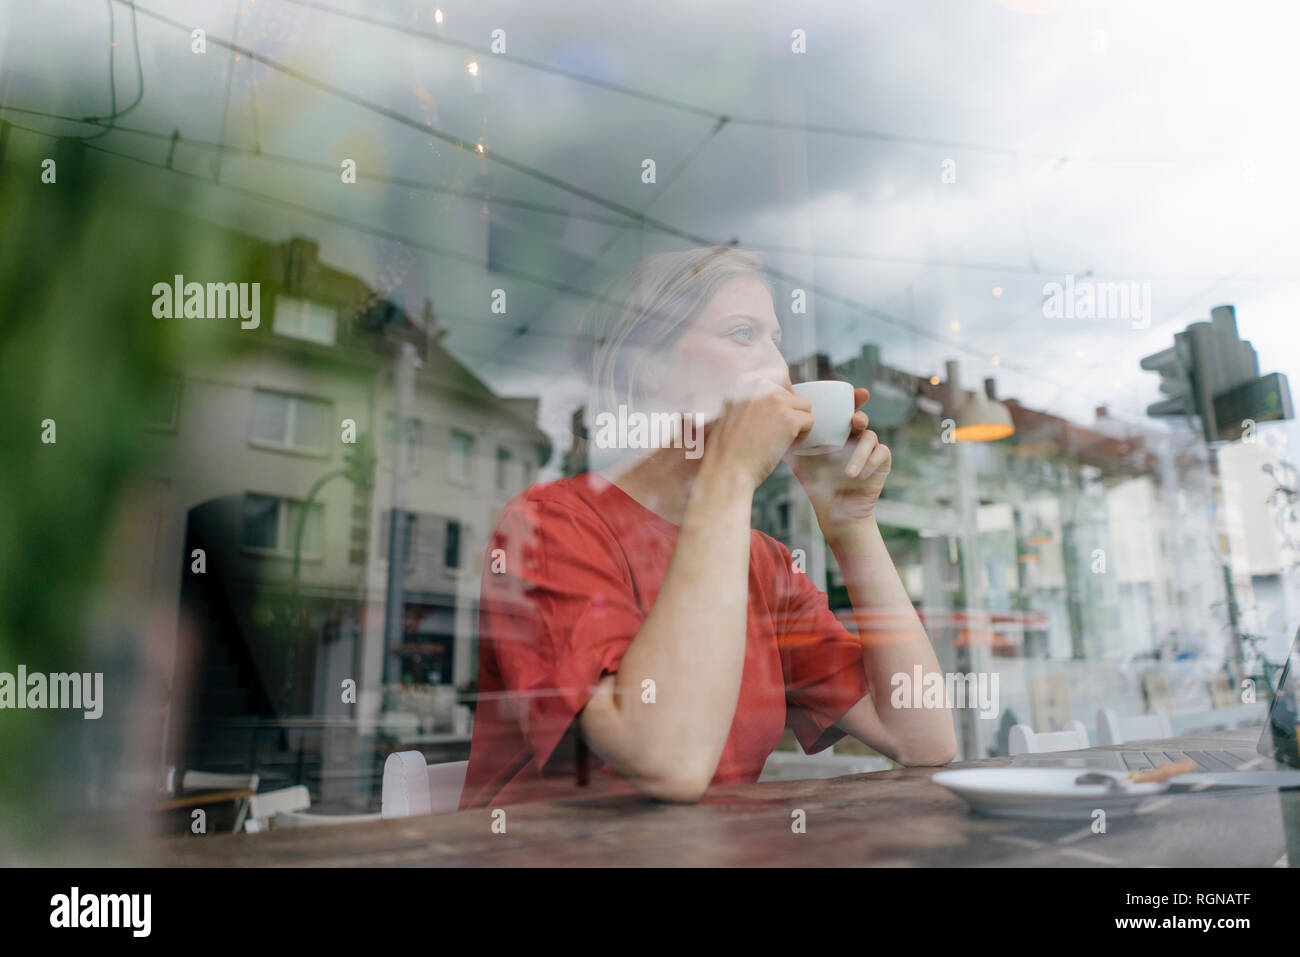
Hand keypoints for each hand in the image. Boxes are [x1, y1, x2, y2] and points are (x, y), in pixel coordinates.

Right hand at [702, 380, 813, 491]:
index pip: (778, 380)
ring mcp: (777, 401)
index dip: (779, 403)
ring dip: (797, 424)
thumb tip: (776, 397)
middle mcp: (761, 386)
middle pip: (791, 395)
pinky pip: (809, 422)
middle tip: (773, 435)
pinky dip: (802, 437)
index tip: (771, 419)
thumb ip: (750, 400)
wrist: (725, 469)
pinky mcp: (790, 419)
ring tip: (780, 441)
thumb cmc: (727, 449)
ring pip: (804, 407)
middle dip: (787, 414)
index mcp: (745, 382)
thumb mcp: (731, 412)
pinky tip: (785, 447)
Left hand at [785, 387, 890, 532]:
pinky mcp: (882, 462)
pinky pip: (881, 454)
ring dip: (860, 453)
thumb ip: (790, 443)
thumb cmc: (817, 484)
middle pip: (860, 417)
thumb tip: (771, 424)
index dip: (848, 399)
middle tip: (855, 420)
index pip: (843, 410)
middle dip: (859, 415)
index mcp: (838, 432)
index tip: (848, 393)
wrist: (834, 511)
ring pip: (870, 437)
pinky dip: (869, 464)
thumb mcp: (799, 461)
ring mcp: (870, 448)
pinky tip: (857, 476)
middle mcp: (855, 436)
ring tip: (848, 473)